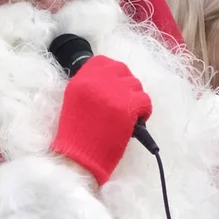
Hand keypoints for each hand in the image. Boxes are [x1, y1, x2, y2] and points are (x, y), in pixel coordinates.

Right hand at [50, 56, 151, 185]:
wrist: (80, 156)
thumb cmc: (77, 134)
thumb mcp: (74, 102)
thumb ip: (89, 86)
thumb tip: (110, 81)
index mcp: (81, 80)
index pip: (103, 62)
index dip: (113, 73)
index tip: (114, 84)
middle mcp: (97, 81)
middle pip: (122, 70)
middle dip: (125, 84)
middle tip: (124, 100)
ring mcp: (114, 92)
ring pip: (135, 85)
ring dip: (135, 98)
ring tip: (128, 114)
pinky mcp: (127, 106)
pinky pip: (145, 100)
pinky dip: (143, 111)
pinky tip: (136, 120)